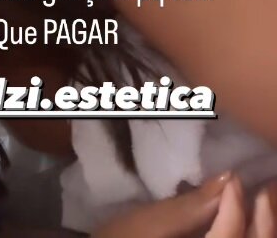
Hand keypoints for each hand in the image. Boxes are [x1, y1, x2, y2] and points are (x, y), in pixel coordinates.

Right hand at [94, 175, 276, 237]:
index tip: (232, 176)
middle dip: (263, 221)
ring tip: (263, 201)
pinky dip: (251, 237)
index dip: (235, 207)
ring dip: (262, 231)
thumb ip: (186, 208)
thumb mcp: (143, 227)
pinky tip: (252, 221)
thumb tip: (226, 180)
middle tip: (264, 187)